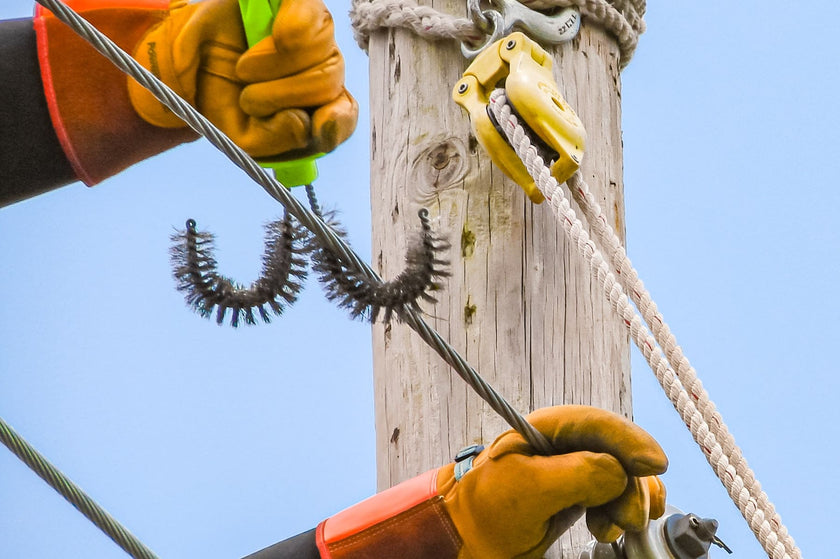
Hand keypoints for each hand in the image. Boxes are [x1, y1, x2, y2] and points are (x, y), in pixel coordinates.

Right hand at [128, 0, 357, 157]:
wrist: (187, 63)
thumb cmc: (222, 98)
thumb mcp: (244, 135)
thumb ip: (276, 138)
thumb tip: (302, 122)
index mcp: (315, 105)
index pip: (344, 115)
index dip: (337, 121)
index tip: (316, 125)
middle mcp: (321, 67)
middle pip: (328, 82)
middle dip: (283, 96)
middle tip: (247, 99)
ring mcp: (314, 33)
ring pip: (322, 50)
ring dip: (276, 66)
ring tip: (244, 69)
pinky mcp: (297, 4)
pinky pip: (311, 14)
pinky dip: (295, 28)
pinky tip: (278, 36)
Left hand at [437, 406, 667, 557]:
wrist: (468, 542)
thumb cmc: (485, 510)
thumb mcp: (528, 488)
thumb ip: (576, 474)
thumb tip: (619, 473)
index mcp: (546, 429)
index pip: (597, 424)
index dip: (629, 440)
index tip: (655, 464)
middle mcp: (564, 446)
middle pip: (618, 452)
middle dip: (631, 483)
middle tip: (630, 516)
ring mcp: (573, 472)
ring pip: (622, 477)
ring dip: (628, 502)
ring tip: (611, 528)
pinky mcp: (578, 497)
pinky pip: (615, 496)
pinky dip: (625, 510)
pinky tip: (620, 526)